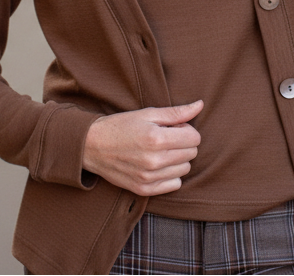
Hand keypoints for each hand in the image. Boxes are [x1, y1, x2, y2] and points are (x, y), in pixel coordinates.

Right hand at [82, 100, 202, 195]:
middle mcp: (154, 161)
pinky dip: (170, 174)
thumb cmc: (121, 125)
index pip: (194, 138)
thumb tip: (200, 105)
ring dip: (177, 159)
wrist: (93, 146)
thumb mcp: (148, 113)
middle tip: (166, 138)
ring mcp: (149, 177)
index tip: (174, 128)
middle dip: (183, 143)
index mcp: (156, 138)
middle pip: (191, 154)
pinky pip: (174, 184)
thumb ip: (176, 112)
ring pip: (185, 170)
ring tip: (160, 150)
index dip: (187, 130)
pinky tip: (158, 164)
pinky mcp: (144, 189)